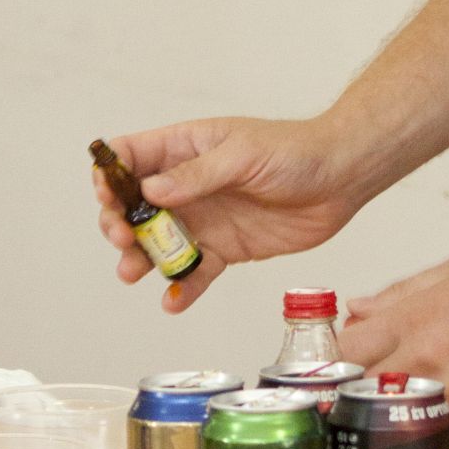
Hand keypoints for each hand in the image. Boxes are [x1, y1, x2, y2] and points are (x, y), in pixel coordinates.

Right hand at [91, 115, 360, 312]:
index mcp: (185, 148)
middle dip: (119, 223)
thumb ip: (197, 175)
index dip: (111, 175)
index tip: (108, 195)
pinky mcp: (225, 249)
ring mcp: (204, 219)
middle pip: (134, 206)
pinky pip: (195, 272)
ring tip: (132, 273)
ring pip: (158, 243)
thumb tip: (151, 191)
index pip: (131, 157)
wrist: (341, 179)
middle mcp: (187, 185)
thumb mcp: (242, 154)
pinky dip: (182, 288)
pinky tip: (173, 301)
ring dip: (140, 259)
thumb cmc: (294, 151)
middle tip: (124, 238)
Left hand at [338, 257, 448, 433]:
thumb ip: (398, 294)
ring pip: (401, 417)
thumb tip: (358, 309)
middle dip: (358, 389)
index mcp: (414, 320)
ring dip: (399, 409)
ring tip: (413, 393)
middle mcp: (428, 359)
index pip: (346, 350)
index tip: (341, 360)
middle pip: (363, 390)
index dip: (338, 358)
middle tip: (366, 385)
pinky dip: (437, 420)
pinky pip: (441, 429)